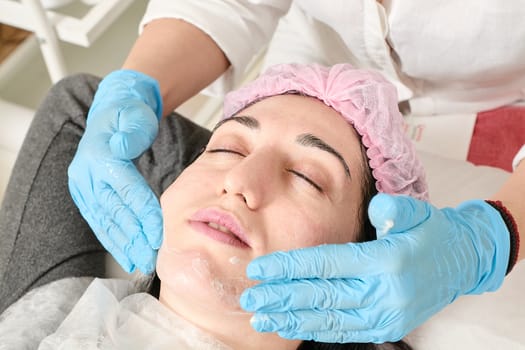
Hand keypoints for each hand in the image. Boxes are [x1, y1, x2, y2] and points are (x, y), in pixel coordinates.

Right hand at [68, 70, 162, 273]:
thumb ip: (133, 131)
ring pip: (104, 221)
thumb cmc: (130, 115)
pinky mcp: (87, 196)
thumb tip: (123, 146)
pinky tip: (126, 256)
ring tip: (140, 263)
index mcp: (99, 154)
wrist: (113, 113)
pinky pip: (100, 222)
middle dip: (134, 237)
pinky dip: (114, 241)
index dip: (143, 212)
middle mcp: (87, 173)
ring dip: (123, 245)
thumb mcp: (135, 114)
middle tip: (151, 258)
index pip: (125, 188)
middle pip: (113, 210)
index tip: (159, 233)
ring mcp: (84, 186)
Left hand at [240, 193, 509, 342]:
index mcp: (386, 261)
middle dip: (281, 297)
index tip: (259, 269)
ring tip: (262, 317)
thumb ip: (393, 210)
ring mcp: (385, 315)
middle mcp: (383, 293)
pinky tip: (292, 326)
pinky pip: (343, 330)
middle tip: (251, 297)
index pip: (325, 264)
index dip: (288, 267)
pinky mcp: (386, 327)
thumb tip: (375, 210)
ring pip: (328, 319)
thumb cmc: (432, 233)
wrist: (462, 261)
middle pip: (320, 295)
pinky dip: (314, 329)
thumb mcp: (417, 212)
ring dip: (291, 319)